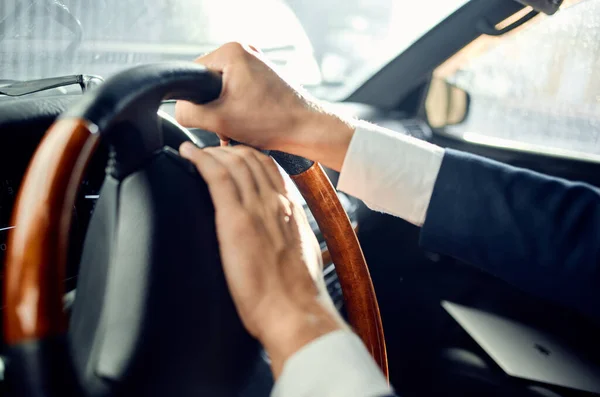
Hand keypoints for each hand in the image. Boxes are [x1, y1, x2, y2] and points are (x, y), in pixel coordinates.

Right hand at [175, 42, 354, 170]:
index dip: (197, 102)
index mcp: (231, 51)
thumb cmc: (273, 121)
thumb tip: (179, 111)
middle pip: (208, 85)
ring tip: (241, 127)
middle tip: (228, 126)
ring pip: (224, 92)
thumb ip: (187, 113)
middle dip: (214, 109)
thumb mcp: (219, 119)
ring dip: (227, 113)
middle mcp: (245, 51)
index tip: (213, 117)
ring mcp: (257, 63)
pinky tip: (249, 125)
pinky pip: (239, 93)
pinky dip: (239, 111)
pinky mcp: (265, 78)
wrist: (307, 129)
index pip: (192, 75)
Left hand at [179, 142, 344, 376]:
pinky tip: (187, 153)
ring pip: (233, 161)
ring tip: (194, 152)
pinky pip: (216, 176)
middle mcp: (275, 202)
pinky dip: (199, 158)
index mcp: (291, 209)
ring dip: (211, 151)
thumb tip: (286, 241)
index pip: (269, 168)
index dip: (248, 156)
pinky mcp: (235, 219)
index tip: (231, 157)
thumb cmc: (299, 294)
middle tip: (208, 153)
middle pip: (250, 158)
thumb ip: (293, 238)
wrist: (296, 312)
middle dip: (227, 149)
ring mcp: (256, 208)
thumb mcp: (304, 256)